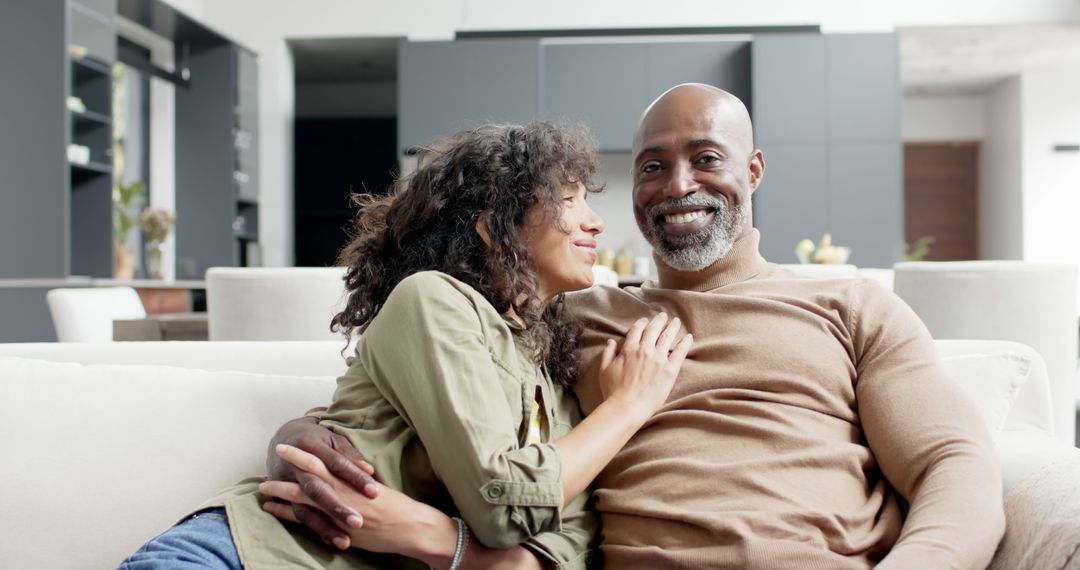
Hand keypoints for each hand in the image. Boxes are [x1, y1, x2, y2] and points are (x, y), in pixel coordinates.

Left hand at [261, 444, 456, 563]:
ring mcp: (337, 509)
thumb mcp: (374, 489)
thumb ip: (357, 482)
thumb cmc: (396, 507)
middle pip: (310, 473)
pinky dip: (287, 513)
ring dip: (281, 491)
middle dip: (291, 464)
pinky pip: (305, 519)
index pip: (323, 461)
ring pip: (302, 496)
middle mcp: (342, 490)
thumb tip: (349, 471)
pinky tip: (273, 510)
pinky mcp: (335, 526)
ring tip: (263, 487)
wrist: (410, 526)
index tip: (289, 446)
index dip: (304, 453)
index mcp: (351, 480)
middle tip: (275, 453)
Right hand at [266, 415, 378, 547]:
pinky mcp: (282, 496)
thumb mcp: (333, 440)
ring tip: (344, 541)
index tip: (373, 491)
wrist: (284, 438)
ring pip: (305, 506)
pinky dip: (313, 527)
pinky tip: (329, 540)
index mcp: (311, 446)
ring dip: (324, 525)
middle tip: (358, 522)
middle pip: (318, 489)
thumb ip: (350, 455)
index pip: (336, 463)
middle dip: (337, 507)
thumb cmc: (317, 440)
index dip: (354, 477)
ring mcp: (286, 482)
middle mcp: (296, 466)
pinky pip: (298, 515)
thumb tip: (369, 470)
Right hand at [597, 313, 691, 416]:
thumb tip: (611, 342)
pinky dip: (685, 343)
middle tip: (663, 315)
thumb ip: (608, 354)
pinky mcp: (670, 370)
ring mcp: (658, 359)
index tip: (645, 321)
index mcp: (629, 349)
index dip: (642, 323)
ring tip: (676, 321)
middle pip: (654, 330)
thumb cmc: (613, 391)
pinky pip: (680, 352)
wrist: (627, 407)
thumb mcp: (604, 370)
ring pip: (667, 337)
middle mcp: (645, 350)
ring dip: (672, 327)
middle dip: (659, 321)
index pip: (637, 330)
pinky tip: (689, 337)